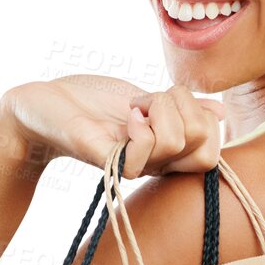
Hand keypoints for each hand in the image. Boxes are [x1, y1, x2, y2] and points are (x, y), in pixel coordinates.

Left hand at [0, 74, 225, 178]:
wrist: (44, 104)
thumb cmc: (92, 101)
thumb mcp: (147, 99)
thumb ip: (181, 109)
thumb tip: (221, 112)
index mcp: (168, 150)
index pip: (213, 148)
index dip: (204, 117)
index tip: (171, 99)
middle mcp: (156, 164)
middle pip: (204, 144)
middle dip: (185, 106)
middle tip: (150, 100)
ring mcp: (134, 165)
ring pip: (176, 141)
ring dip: (158, 108)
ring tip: (133, 107)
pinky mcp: (108, 162)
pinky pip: (141, 157)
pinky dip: (139, 127)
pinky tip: (126, 116)